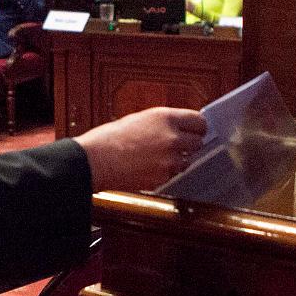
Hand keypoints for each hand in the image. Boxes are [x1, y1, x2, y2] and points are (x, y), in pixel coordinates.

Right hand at [77, 107, 208, 192]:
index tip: (196, 130)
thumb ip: (162, 123)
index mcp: (166, 118)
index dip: (197, 127)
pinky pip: (172, 174)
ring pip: (187, 161)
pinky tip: (148, 167)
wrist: (96, 161)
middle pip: (198, 142)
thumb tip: (178, 128)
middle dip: (189, 144)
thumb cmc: (110, 138)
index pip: (199, 121)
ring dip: (177, 160)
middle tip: (176, 145)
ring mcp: (169, 160)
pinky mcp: (163, 178)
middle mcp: (172, 138)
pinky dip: (164, 172)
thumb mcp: (139, 119)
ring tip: (156, 157)